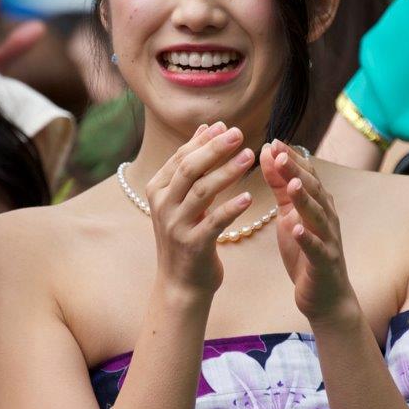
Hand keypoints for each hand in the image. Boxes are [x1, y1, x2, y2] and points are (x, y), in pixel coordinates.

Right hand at [142, 122, 256, 293]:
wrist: (181, 283)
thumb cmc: (187, 235)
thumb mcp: (183, 199)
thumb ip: (192, 165)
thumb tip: (207, 127)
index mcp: (158, 190)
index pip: (181, 157)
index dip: (204, 140)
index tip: (226, 125)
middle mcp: (163, 205)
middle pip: (189, 169)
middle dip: (214, 149)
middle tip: (239, 134)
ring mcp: (176, 226)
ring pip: (202, 192)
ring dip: (227, 172)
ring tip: (249, 157)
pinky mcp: (193, 245)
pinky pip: (214, 222)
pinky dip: (231, 208)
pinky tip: (248, 197)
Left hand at [260, 140, 360, 330]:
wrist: (325, 296)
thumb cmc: (306, 252)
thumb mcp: (289, 215)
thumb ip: (281, 186)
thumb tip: (268, 153)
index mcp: (317, 204)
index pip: (305, 174)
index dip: (290, 158)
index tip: (273, 141)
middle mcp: (327, 217)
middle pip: (313, 189)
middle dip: (295, 170)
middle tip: (278, 153)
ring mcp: (328, 239)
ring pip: (318, 215)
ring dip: (305, 198)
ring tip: (291, 184)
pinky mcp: (325, 262)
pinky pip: (317, 248)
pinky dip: (308, 238)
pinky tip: (296, 229)